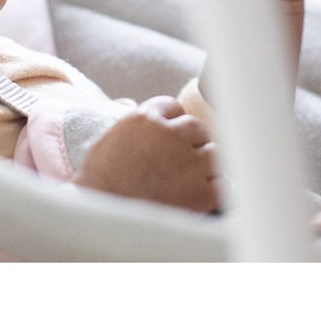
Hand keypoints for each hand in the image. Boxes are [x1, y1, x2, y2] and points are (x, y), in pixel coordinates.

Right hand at [74, 96, 219, 214]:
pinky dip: (216, 190)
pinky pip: (223, 183)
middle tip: (184, 163)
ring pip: (214, 152)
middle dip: (193, 143)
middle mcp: (171, 134)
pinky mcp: (200, 192)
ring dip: (207, 165)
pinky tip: (204, 197)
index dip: (173, 125)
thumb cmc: (97, 182)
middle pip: (197, 128)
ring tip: (194, 181)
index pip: (174, 108)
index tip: (170, 140)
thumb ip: (127, 119)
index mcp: (146, 117)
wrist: (100, 217)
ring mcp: (188, 162)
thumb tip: (129, 103)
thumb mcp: (108, 139)